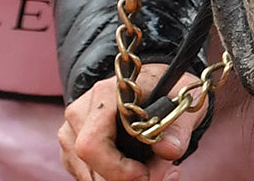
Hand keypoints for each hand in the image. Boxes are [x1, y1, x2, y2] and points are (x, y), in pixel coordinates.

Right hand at [57, 65, 205, 180]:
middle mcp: (81, 111)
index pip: (93, 143)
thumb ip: (178, 127)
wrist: (149, 83)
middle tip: (162, 173)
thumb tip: (169, 150)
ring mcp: (73, 129)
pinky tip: (137, 169)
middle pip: (91, 165)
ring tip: (155, 168)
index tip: (147, 174)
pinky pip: (89, 176)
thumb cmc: (164, 89)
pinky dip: (113, 178)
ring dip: (122, 180)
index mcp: (104, 95)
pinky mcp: (74, 146)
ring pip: (90, 175)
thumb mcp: (181, 100)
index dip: (119, 169)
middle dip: (126, 179)